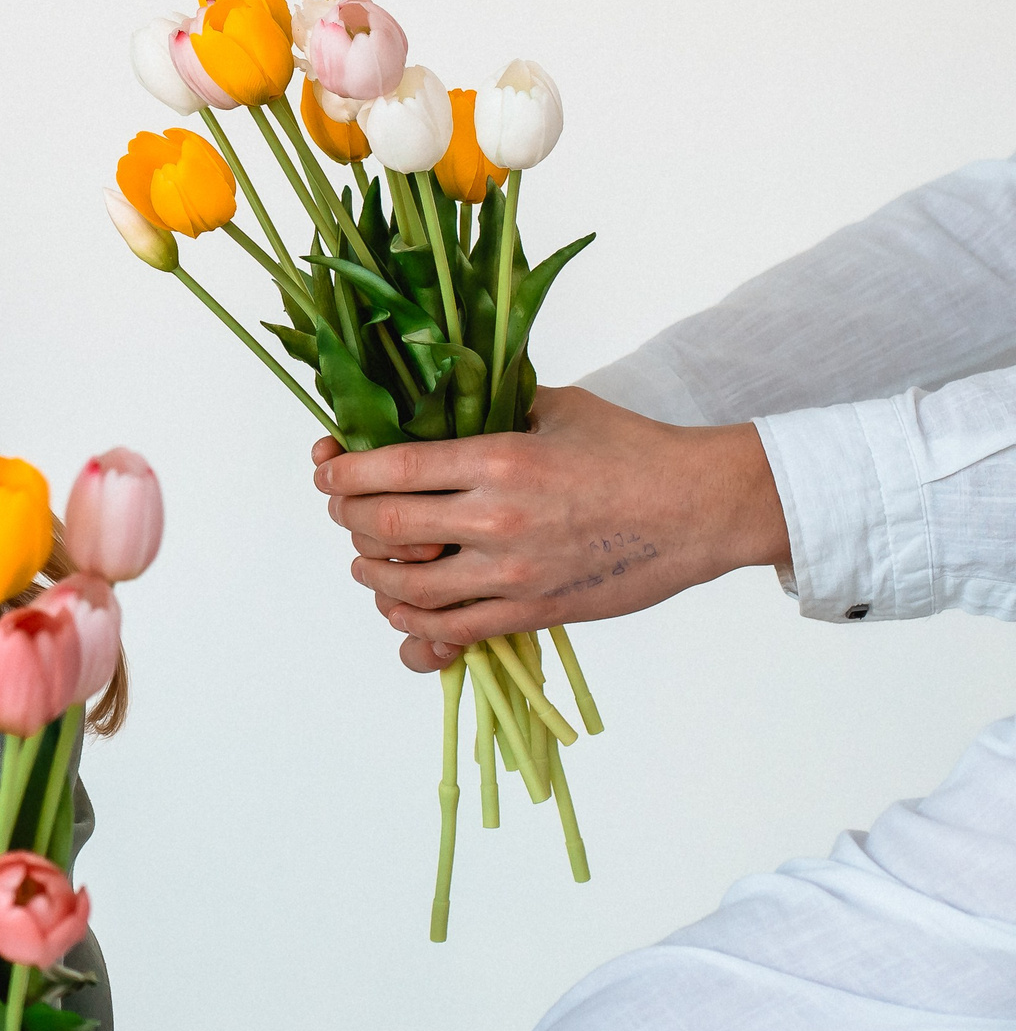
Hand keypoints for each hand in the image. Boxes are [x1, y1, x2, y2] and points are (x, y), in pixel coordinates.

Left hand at [309, 386, 789, 672]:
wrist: (702, 508)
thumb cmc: (633, 450)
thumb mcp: (555, 408)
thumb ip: (491, 406)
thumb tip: (437, 400)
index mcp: (497, 457)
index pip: (389, 468)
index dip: (342, 473)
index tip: (327, 470)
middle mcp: (497, 517)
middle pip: (383, 527)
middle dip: (346, 519)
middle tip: (343, 511)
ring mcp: (514, 571)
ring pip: (407, 587)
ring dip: (371, 574)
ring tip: (365, 561)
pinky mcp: (533, 610)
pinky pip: (451, 630)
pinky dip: (412, 623)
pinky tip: (402, 608)